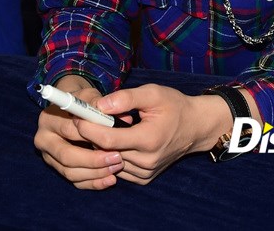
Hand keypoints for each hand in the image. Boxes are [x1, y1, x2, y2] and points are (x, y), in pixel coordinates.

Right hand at [34, 80, 123, 190]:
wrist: (73, 108)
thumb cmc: (83, 100)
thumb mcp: (90, 96)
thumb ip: (102, 105)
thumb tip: (124, 120)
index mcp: (49, 118)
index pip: (69, 131)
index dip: (91, 137)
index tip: (112, 141)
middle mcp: (44, 139)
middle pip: (67, 156)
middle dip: (94, 160)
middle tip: (117, 158)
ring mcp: (49, 156)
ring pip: (70, 172)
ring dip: (96, 173)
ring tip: (116, 167)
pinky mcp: (57, 169)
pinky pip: (74, 181)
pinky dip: (93, 182)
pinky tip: (110, 179)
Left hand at [74, 83, 233, 184]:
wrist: (195, 126)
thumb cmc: (174, 105)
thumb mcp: (152, 93)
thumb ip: (125, 98)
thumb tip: (98, 105)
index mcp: (148, 139)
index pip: (108, 140)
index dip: (89, 128)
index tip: (78, 116)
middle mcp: (146, 161)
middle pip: (106, 151)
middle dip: (92, 135)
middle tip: (84, 119)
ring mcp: (145, 173)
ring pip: (110, 161)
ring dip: (102, 146)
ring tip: (100, 127)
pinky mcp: (144, 178)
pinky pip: (119, 169)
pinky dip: (112, 155)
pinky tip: (115, 140)